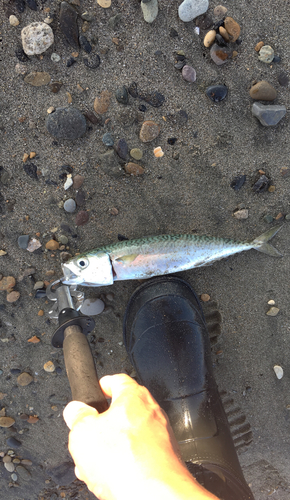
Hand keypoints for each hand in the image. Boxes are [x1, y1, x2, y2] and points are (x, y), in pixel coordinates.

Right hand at [63, 374, 217, 499]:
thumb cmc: (127, 462)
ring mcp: (160, 436)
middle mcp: (152, 412)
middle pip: (122, 410)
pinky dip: (124, 462)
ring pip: (129, 436)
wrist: (154, 495)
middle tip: (89, 434)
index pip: (117, 379)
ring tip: (93, 463)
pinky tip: (110, 476)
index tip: (95, 390)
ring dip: (110, 447)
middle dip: (102, 424)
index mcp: (134, 396)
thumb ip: (77, 417)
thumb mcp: (83, 433)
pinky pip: (139, 455)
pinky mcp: (164, 460)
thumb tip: (74, 409)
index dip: (101, 384)